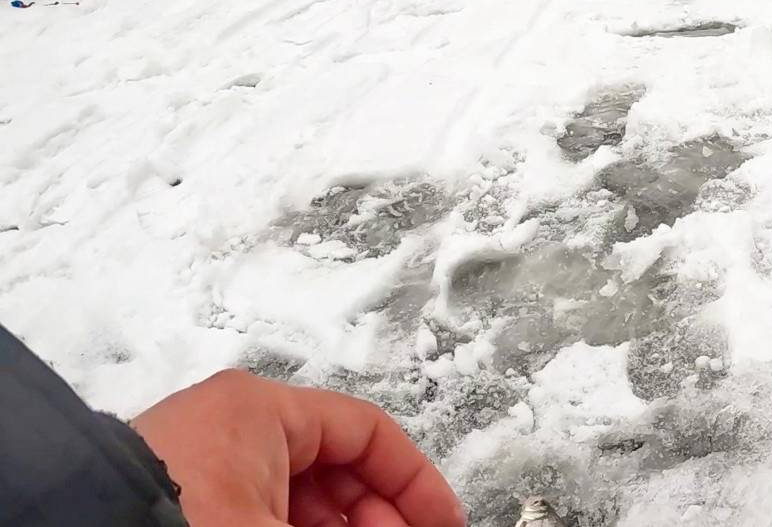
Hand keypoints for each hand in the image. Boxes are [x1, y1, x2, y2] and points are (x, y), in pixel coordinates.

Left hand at [132, 369, 463, 526]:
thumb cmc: (175, 524)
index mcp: (262, 409)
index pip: (368, 432)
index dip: (416, 484)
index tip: (443, 524)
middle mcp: (228, 425)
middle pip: (333, 468)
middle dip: (374, 517)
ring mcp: (198, 466)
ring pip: (295, 498)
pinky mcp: (174, 502)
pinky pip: (254, 513)